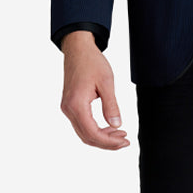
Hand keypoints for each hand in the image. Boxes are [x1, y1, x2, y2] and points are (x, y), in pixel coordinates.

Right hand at [60, 32, 129, 149]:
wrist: (78, 49)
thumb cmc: (92, 62)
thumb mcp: (106, 83)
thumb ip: (111, 106)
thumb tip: (117, 125)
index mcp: (76, 104)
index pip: (92, 133)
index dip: (109, 142)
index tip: (125, 141)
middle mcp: (68, 109)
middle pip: (87, 137)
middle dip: (107, 143)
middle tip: (125, 141)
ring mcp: (67, 108)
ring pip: (84, 133)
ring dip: (102, 137)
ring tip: (120, 135)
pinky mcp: (69, 105)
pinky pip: (82, 125)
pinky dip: (95, 130)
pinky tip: (109, 127)